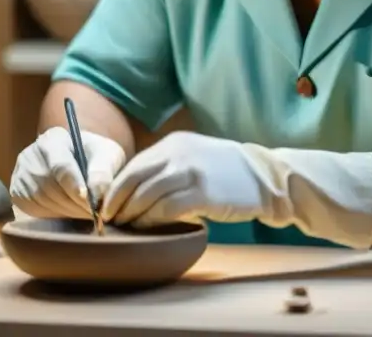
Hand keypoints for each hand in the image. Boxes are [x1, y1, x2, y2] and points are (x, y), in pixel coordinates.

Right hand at [9, 126, 125, 219]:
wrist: (81, 164)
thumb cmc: (96, 158)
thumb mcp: (108, 156)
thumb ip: (104, 171)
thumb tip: (97, 193)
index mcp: (53, 139)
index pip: (60, 166)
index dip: (75, 186)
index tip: (90, 201)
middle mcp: (31, 154)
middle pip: (50, 186)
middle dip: (75, 203)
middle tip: (96, 213)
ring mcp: (21, 174)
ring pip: (42, 200)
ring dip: (67, 211)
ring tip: (86, 212)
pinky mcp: (17, 193)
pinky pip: (34, 210)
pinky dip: (54, 215)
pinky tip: (70, 211)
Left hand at [101, 131, 269, 227]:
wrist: (266, 177)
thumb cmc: (228, 172)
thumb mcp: (195, 156)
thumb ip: (169, 165)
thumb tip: (135, 189)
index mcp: (174, 143)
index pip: (134, 165)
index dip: (116, 187)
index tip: (106, 205)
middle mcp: (180, 153)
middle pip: (135, 178)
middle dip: (117, 201)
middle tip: (108, 220)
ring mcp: (191, 172)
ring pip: (147, 194)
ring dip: (132, 213)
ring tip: (125, 227)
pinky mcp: (203, 193)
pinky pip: (167, 208)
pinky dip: (152, 220)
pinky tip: (148, 228)